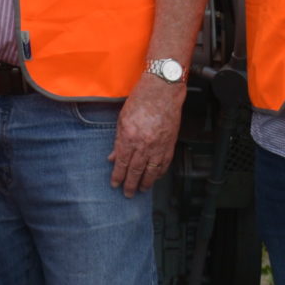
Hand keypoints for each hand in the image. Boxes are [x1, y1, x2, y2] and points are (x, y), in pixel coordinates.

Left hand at [108, 75, 185, 196]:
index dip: (118, 176)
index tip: (115, 184)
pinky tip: (155, 177)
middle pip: (136, 170)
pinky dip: (160, 172)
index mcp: (130, 137)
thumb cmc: (141, 100)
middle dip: (131, 184)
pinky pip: (165, 163)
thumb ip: (118, 141)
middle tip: (128, 194)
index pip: (122, 163)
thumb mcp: (122, 119)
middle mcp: (145, 144)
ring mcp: (159, 145)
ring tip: (142, 189)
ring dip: (146, 182)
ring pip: (152, 170)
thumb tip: (113, 157)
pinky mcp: (170, 143)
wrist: (163, 90)